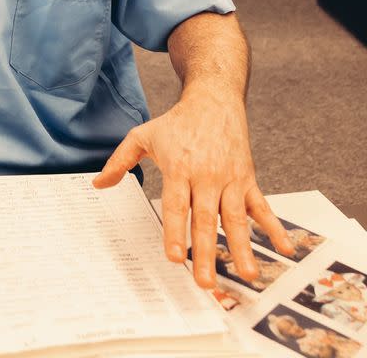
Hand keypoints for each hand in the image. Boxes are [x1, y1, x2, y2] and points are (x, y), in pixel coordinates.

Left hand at [92, 87, 293, 287]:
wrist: (214, 99)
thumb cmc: (175, 122)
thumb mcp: (143, 136)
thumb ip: (120, 161)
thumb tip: (97, 185)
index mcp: (179, 167)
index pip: (176, 205)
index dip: (175, 232)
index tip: (174, 258)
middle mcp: (206, 175)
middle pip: (205, 219)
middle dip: (205, 252)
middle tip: (205, 283)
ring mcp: (230, 179)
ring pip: (235, 218)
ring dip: (242, 247)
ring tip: (247, 275)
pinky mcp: (248, 178)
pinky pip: (262, 206)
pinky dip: (274, 227)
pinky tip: (285, 248)